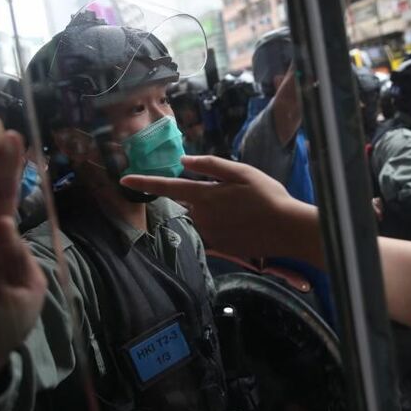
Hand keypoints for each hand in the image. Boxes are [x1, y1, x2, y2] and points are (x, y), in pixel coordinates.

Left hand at [122, 156, 318, 260]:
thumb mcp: (242, 172)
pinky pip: (213, 233)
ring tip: (244, 210)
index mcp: (205, 195)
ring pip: (202, 218)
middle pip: (191, 203)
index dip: (145, 182)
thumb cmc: (268, 195)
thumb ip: (211, 166)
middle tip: (237, 195)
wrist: (287, 229)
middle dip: (205, 197)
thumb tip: (184, 162)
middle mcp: (202, 217)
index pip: (168, 186)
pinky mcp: (221, 248)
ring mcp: (210, 234)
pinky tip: (243, 224)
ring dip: (215, 213)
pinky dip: (223, 227)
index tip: (123, 179)